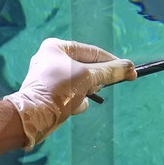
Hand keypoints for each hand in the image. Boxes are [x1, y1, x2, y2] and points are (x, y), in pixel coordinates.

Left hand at [2, 38, 134, 149]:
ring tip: (78, 98)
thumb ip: (110, 71)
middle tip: (96, 88)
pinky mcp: (49, 94)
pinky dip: (75, 102)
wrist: (33, 117)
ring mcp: (48, 77)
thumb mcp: (87, 77)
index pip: (92, 52)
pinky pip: (71, 94)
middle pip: (87, 68)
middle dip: (93, 81)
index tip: (129, 71)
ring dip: (85, 92)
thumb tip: (131, 67)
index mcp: (56, 47)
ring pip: (80, 83)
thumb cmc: (59, 90)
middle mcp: (51, 59)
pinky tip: (71, 108)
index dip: (112, 62)